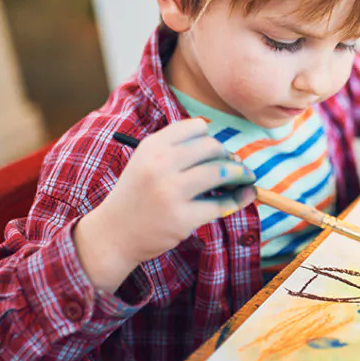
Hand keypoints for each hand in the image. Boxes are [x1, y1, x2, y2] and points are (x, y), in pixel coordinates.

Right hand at [74, 119, 256, 292]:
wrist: (114, 234)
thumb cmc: (137, 195)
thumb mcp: (147, 162)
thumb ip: (179, 151)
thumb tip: (227, 152)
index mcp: (152, 146)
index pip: (195, 127)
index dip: (210, 138)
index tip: (214, 150)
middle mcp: (160, 165)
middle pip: (212, 147)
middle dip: (228, 155)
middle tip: (233, 166)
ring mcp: (171, 192)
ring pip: (221, 172)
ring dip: (240, 173)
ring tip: (245, 178)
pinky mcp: (182, 218)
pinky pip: (221, 204)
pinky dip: (238, 199)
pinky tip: (244, 196)